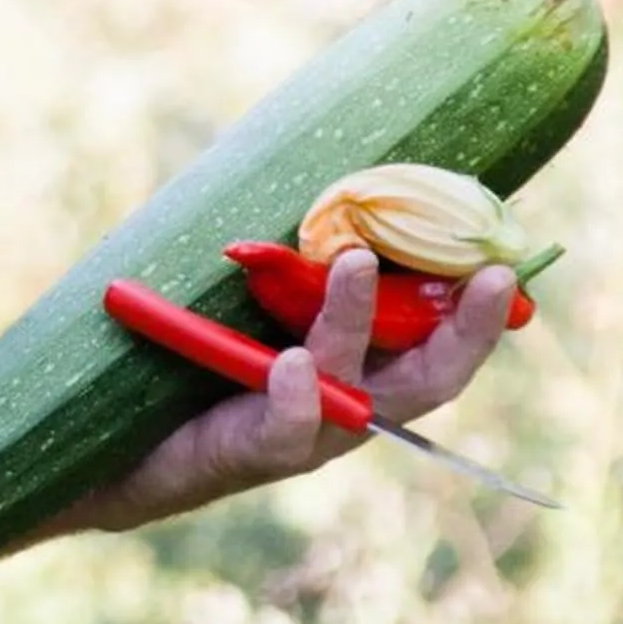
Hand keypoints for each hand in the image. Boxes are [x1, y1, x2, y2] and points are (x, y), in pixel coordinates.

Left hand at [55, 247, 516, 535]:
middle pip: (427, 379)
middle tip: (491, 276)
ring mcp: (302, 436)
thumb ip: (286, 260)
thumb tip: (315, 169)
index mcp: (360, 371)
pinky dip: (296, 396)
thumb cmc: (184, 364)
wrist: (112, 449)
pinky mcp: (248, 454)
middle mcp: (345, 410)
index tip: (509, 263)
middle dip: (467, 331)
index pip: (438, 345)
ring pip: (353, 388)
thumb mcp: (246, 304)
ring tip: (354, 262)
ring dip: (356, 321)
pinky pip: (285, 428)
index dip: (482, 314)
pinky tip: (295, 364)